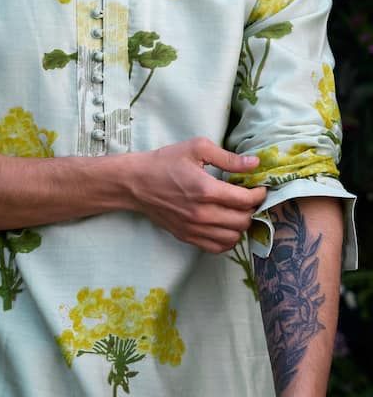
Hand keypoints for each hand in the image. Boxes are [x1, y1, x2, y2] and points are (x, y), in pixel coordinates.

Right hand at [128, 136, 265, 252]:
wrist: (136, 182)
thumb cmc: (165, 162)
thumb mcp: (196, 148)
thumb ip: (228, 158)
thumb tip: (255, 163)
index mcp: (206, 189)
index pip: (245, 200)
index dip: (259, 194)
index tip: (260, 188)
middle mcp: (201, 213)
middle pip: (243, 221)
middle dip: (252, 209)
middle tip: (249, 198)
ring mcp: (194, 228)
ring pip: (233, 237)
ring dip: (241, 225)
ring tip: (238, 211)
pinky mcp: (187, 237)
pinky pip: (218, 247)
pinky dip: (228, 239)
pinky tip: (226, 225)